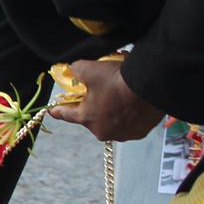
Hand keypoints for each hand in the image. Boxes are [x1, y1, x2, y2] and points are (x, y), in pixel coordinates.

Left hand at [48, 59, 162, 141]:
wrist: (151, 87)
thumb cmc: (116, 80)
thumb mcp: (90, 69)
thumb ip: (76, 70)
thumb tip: (73, 69)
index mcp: (86, 118)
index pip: (66, 114)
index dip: (58, 110)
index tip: (52, 111)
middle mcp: (102, 131)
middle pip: (91, 118)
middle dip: (91, 107)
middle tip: (97, 95)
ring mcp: (122, 134)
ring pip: (111, 122)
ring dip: (111, 112)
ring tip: (118, 98)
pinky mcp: (140, 133)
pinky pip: (129, 124)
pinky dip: (128, 116)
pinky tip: (133, 105)